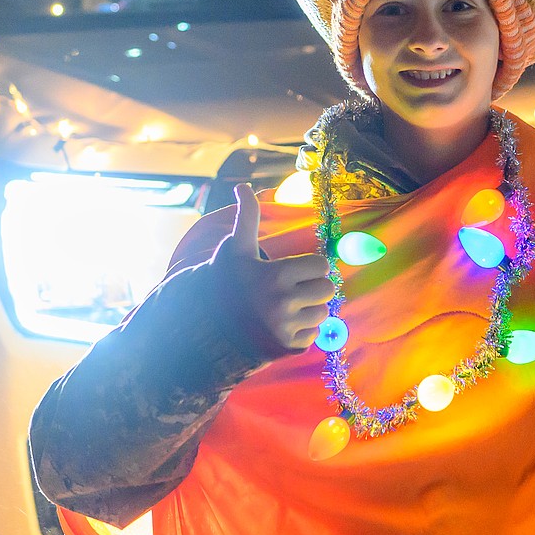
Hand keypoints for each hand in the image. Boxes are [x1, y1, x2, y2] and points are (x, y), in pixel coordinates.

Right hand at [211, 183, 333, 352]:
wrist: (207, 328)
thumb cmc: (225, 282)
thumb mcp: (234, 249)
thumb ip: (246, 217)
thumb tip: (242, 186)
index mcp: (275, 276)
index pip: (322, 265)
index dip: (310, 265)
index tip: (293, 269)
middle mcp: (283, 304)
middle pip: (328, 289)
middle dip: (314, 286)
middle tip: (293, 288)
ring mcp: (286, 329)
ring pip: (323, 312)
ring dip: (310, 308)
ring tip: (286, 306)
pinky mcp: (288, 348)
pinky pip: (314, 334)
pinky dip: (302, 329)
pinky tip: (282, 325)